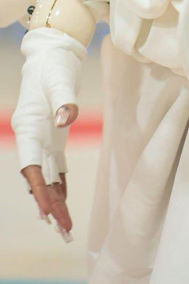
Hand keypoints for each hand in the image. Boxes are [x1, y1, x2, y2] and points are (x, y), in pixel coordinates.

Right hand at [12, 29, 86, 236]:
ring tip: (65, 227)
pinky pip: (56, 166)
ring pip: (48, 176)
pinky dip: (60, 184)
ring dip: (56, 200)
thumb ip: (63, 99)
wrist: (51, 52)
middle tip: (64, 231)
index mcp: (29, 127)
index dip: (39, 191)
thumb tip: (65, 120)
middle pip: (40, 178)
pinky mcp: (54, 135)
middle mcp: (33, 136)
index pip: (32, 166)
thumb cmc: (53, 64)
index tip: (47, 213)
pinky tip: (64, 202)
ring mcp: (42, 137)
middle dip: (50, 205)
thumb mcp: (59, 79)